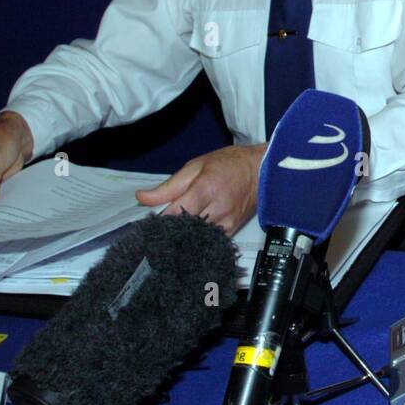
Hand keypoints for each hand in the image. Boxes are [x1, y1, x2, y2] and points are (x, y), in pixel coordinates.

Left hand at [135, 143, 265, 235]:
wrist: (262, 171)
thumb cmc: (229, 165)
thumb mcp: (195, 167)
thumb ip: (169, 186)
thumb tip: (142, 197)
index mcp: (204, 189)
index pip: (174, 213)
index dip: (158, 221)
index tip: (146, 224)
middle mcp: (216, 208)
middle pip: (184, 227)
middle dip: (169, 229)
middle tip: (156, 229)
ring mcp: (225, 221)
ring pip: (195, 236)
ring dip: (183, 234)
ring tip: (174, 231)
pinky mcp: (232, 230)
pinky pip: (209, 239)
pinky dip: (198, 237)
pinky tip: (192, 232)